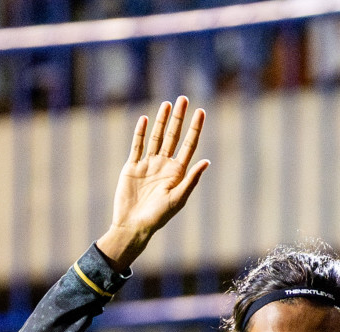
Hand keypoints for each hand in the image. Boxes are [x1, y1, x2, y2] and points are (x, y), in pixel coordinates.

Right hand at [97, 97, 209, 271]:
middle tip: (183, 99)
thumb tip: (206, 161)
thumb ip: (191, 179)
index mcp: (177, 172)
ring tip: (167, 104)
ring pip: (156, 137)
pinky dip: (140, 132)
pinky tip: (144, 119)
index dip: (195, 128)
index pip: (189, 145)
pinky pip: (137, 146)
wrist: (133, 224)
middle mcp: (164, 165)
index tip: (201, 112)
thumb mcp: (178, 198)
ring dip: (162, 120)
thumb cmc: (158, 216)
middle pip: (173, 136)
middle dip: (179, 118)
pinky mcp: (132, 167)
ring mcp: (148, 164)